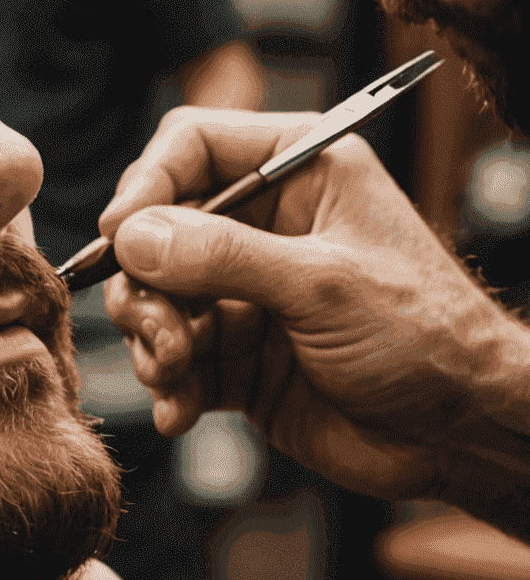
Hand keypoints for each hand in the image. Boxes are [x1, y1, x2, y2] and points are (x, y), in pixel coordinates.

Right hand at [100, 108, 529, 519]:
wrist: (460, 433)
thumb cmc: (427, 337)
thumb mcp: (323, 283)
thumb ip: (222, 256)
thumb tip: (133, 236)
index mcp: (300, 172)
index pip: (194, 146)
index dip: (147, 185)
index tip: (120, 237)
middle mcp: (264, 226)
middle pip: (156, 231)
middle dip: (144, 287)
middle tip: (159, 333)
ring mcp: (245, 294)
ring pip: (153, 300)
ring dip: (151, 342)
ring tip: (174, 376)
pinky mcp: (236, 356)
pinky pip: (172, 362)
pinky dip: (166, 387)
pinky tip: (179, 411)